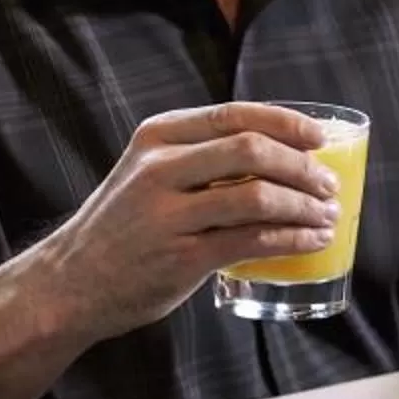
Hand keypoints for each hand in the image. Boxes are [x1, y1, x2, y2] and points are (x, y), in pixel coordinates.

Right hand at [27, 104, 342, 343]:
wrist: (69, 284)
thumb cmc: (124, 226)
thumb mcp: (147, 173)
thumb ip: (198, 157)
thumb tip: (280, 152)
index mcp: (157, 137)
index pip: (235, 114)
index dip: (286, 123)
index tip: (319, 138)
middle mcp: (160, 170)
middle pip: (252, 151)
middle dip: (302, 167)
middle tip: (328, 185)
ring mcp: (168, 215)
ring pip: (258, 197)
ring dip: (304, 206)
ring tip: (327, 216)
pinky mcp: (181, 258)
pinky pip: (252, 241)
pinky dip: (292, 240)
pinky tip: (312, 242)